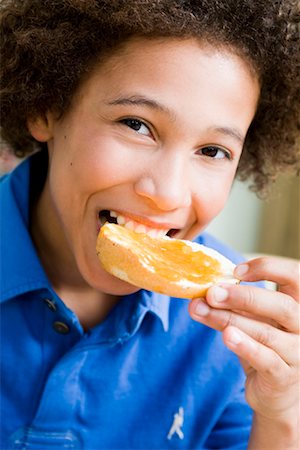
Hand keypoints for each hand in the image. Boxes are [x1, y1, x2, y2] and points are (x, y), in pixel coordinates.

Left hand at [189, 256, 299, 422]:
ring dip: (229, 319)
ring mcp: (297, 353)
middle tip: (213, 292)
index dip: (268, 268)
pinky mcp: (283, 376)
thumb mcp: (251, 319)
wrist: (275, 392)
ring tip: (202, 310)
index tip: (236, 270)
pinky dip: (244, 346)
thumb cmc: (264, 346)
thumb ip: (233, 304)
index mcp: (297, 304)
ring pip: (266, 332)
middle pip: (282, 305)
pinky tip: (226, 336)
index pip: (294, 276)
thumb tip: (203, 290)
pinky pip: (265, 359)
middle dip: (244, 296)